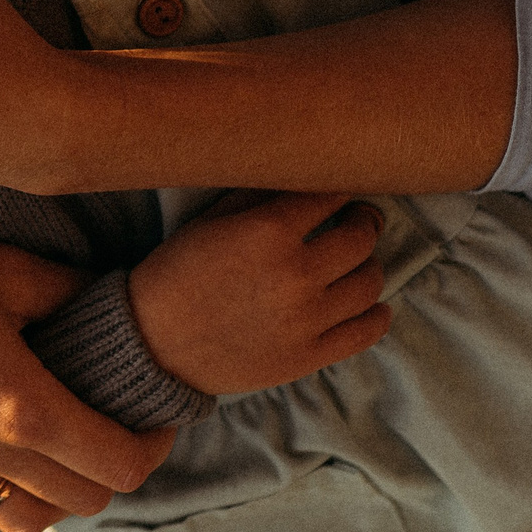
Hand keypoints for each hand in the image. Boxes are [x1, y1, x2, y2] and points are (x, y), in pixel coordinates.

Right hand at [0, 148, 174, 531]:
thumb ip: (74, 291)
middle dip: (115, 467)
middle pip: (82, 499)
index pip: (119, 464)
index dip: (154, 444)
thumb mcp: (10, 267)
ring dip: (54, 495)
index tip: (159, 412)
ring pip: (21, 519)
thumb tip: (117, 300)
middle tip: (118, 420)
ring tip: (61, 447)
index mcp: (25, 406)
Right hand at [128, 191, 393, 394]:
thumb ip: (260, 196)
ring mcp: (306, 319)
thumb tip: (301, 176)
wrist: (154, 342)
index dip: (339, 188)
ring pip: (370, 283)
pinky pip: (365, 332)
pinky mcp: (309, 356)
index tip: (340, 188)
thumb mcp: (211, 220)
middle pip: (360, 237)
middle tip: (358, 219)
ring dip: (369, 265)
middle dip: (363, 221)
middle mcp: (295, 274)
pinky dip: (377, 314)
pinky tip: (373, 304)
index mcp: (269, 232)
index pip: (330, 195)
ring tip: (358, 262)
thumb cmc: (178, 272)